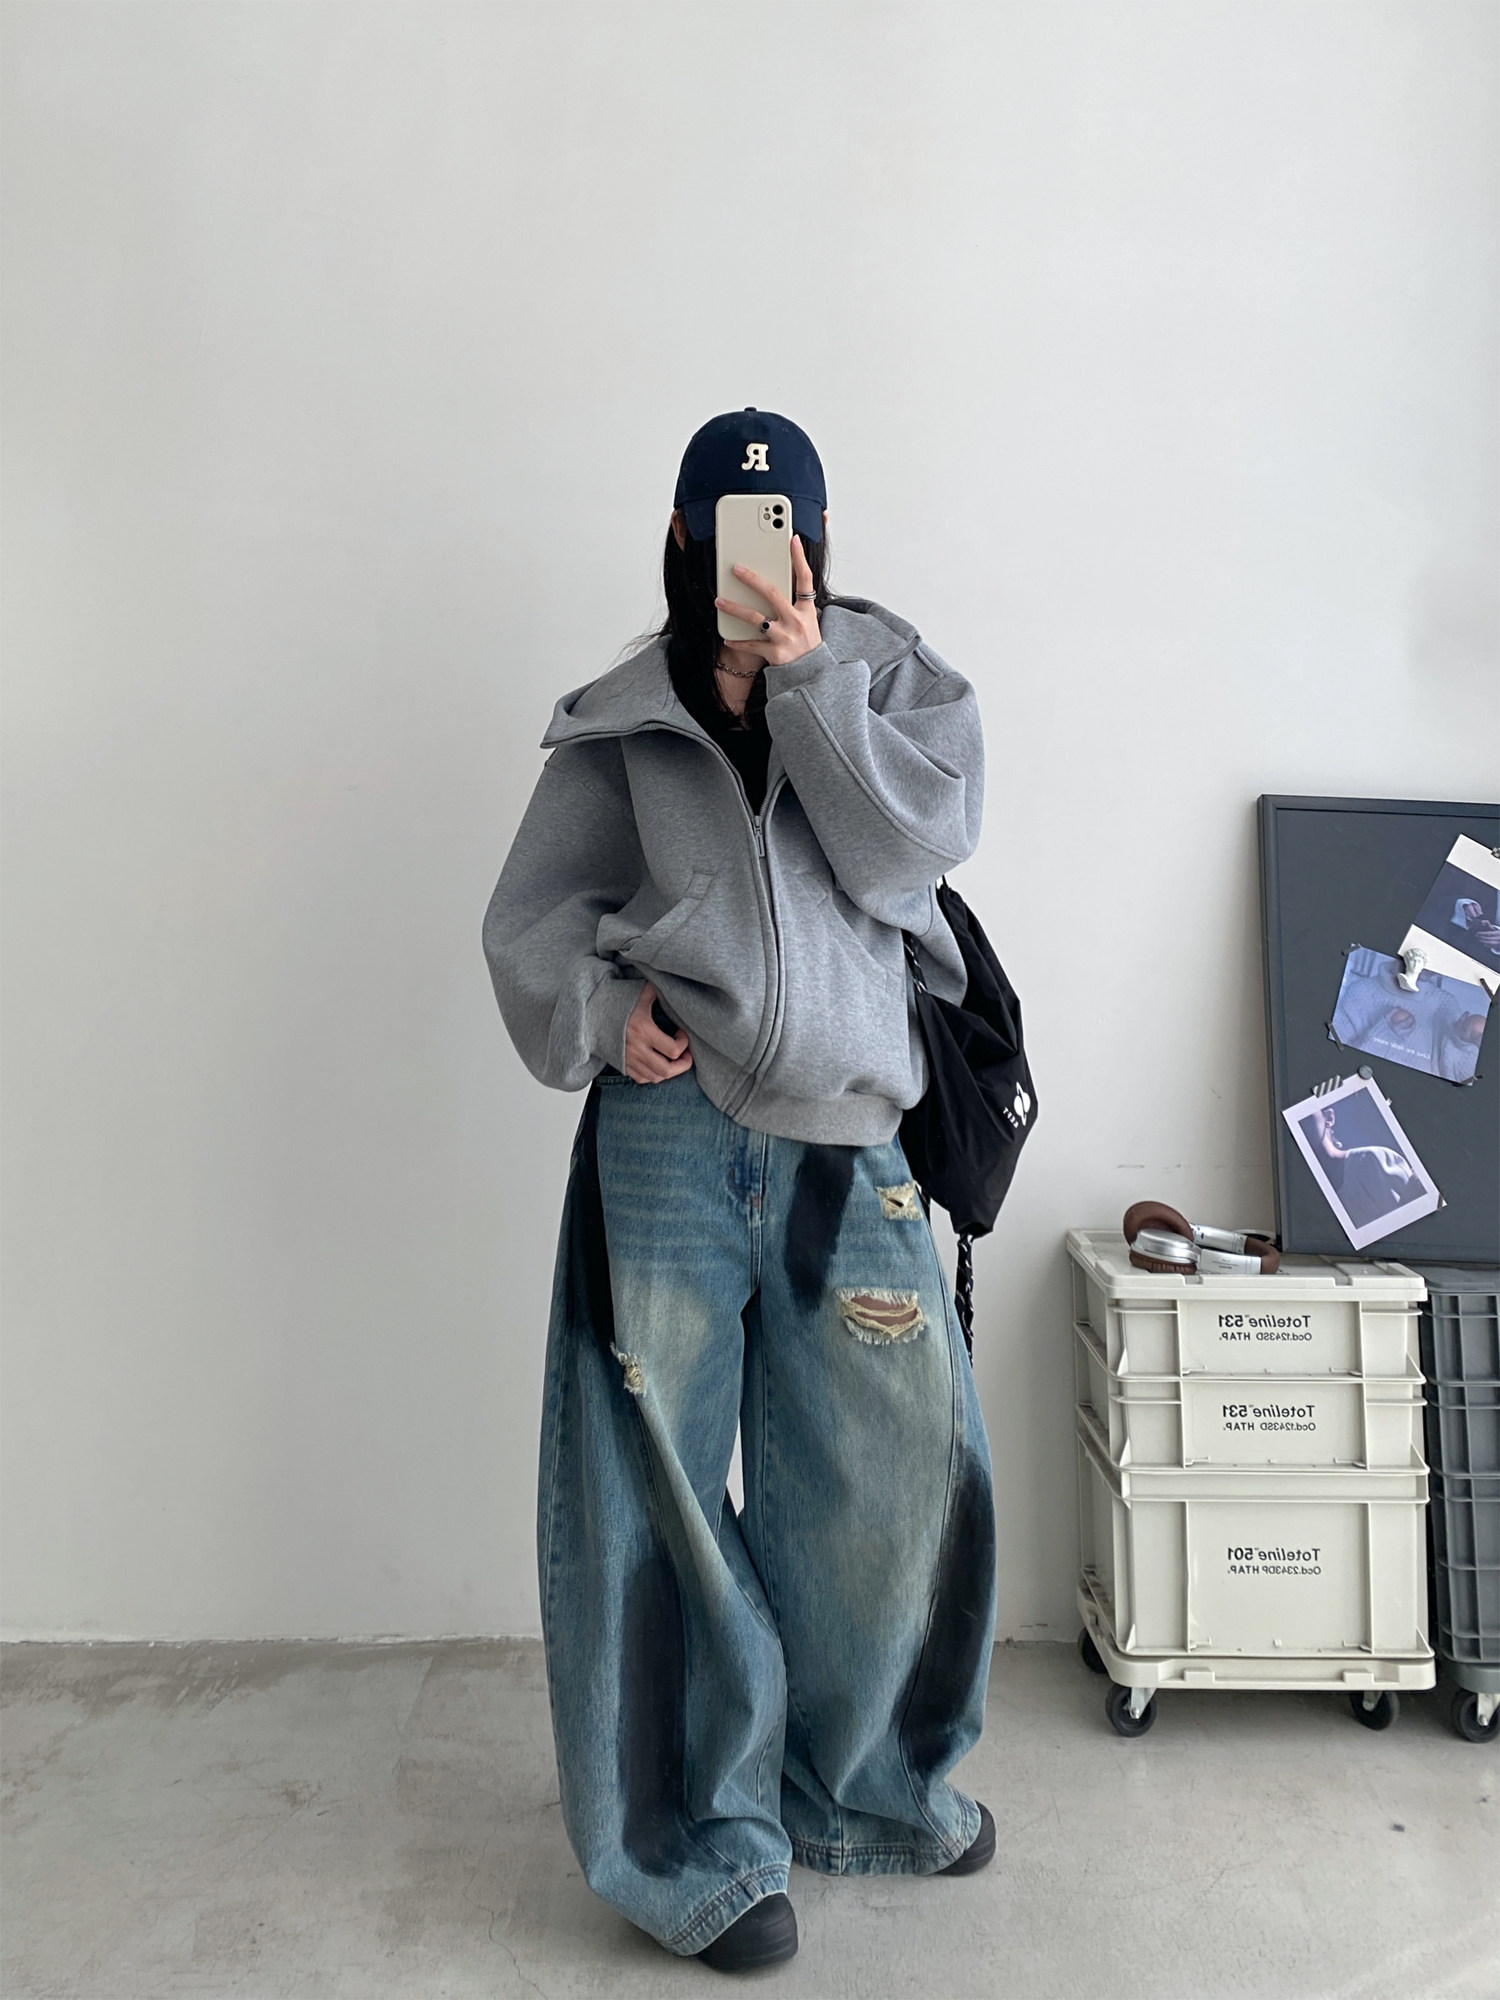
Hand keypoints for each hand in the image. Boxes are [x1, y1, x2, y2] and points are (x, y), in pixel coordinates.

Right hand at [623, 981, 692, 1083]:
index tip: (682, 1034)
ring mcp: (629, 1059)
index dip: (684, 1044)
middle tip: (687, 1056)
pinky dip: (653, 1075)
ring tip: (674, 1061)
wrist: (591, 1015)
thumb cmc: (616, 1003)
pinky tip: (658, 1065)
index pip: (673, 1049)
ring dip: (669, 1071)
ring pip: (655, 1077)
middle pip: (666, 1070)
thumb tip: (672, 985)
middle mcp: (637, 1049)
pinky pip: (642, 1079)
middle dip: (683, 1065)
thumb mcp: (638, 993)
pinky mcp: (622, 1064)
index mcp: (643, 1031)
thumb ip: (656, 990)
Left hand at [714, 533, 821, 668]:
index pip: (805, 579)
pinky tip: (726, 638)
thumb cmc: (807, 645)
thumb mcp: (809, 622)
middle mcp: (797, 621)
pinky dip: (737, 641)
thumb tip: (777, 585)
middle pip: (773, 594)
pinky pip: (751, 644)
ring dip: (734, 608)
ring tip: (719, 601)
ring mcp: (785, 638)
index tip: (792, 539)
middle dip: (752, 579)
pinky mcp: (775, 654)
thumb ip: (795, 604)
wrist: (814, 676)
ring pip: (755, 618)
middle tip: (736, 569)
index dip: (799, 558)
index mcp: (807, 610)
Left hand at [1472, 920, 1499, 950]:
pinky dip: (1488, 945)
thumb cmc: (1497, 933)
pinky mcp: (1499, 946)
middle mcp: (1499, 937)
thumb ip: (1490, 926)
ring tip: (1479, 940)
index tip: (1477, 933)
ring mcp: (1499, 942)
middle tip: (1477, 937)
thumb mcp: (1494, 929)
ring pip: (1491, 943)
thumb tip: (1484, 922)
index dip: (1483, 933)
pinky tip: (1484, 944)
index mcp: (1498, 932)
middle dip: (1482, 938)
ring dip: (1484, 941)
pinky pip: (1493, 946)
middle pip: (1489, 938)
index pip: (1489, 933)